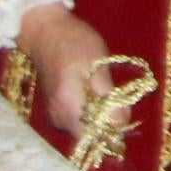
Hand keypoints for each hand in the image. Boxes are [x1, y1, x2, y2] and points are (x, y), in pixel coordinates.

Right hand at [13, 2, 115, 133]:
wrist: (46, 30)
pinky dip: (93, 106)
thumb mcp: (97, 66)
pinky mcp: (58, 107)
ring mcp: (56, 114)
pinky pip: (81, 116)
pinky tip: (96, 87)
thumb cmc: (74, 43)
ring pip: (88, 124)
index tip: (124, 111)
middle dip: (110, 119)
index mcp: (68, 110)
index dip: (114, 131)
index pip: (94, 139)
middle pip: (92, 134)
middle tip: (119, 94)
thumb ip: (108, 98)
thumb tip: (120, 125)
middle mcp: (59, 119)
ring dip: (103, 111)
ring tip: (106, 86)